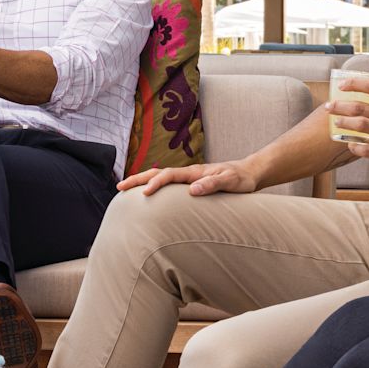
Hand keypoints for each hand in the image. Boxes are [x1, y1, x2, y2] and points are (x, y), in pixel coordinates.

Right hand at [118, 160, 260, 196]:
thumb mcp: (230, 183)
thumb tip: (192, 190)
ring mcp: (189, 178)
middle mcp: (189, 174)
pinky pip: (168, 184)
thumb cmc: (241, 179)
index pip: (169, 175)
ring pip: (160, 178)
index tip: (144, 194)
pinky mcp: (191, 184)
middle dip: (138, 179)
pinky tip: (148, 194)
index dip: (156, 183)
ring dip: (142, 182)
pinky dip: (154, 186)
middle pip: (158, 173)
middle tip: (119, 187)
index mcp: (194, 173)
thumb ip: (212, 185)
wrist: (249, 173)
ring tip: (125, 190)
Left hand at [325, 79, 368, 172]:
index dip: (354, 84)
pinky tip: (350, 144)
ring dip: (344, 124)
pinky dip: (355, 146)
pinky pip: (367, 149)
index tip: (342, 86)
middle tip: (330, 106)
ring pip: (360, 126)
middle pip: (360, 107)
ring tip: (336, 123)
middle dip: (340, 106)